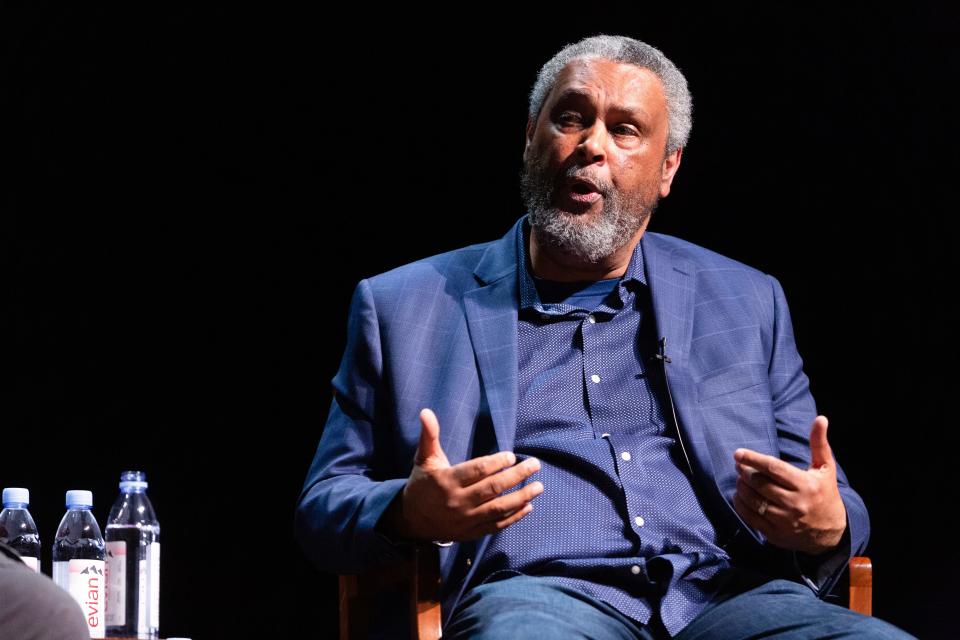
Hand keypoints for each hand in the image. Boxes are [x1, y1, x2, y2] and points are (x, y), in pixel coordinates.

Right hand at [390, 408, 543, 541]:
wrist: (413, 520)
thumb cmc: (422, 483)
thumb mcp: (423, 458)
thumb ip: (429, 435)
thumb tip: (426, 411)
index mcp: (446, 480)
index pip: (476, 471)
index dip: (496, 463)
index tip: (512, 456)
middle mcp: (457, 501)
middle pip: (492, 488)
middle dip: (516, 476)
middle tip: (535, 464)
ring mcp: (465, 519)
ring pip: (498, 508)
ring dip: (521, 497)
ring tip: (539, 486)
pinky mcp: (471, 532)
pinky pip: (496, 525)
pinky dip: (514, 517)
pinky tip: (529, 506)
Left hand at [733, 415, 846, 554]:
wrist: (831, 534)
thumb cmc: (825, 494)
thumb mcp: (825, 469)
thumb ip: (819, 443)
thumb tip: (820, 418)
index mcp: (806, 485)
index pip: (774, 469)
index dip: (753, 459)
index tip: (738, 453)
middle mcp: (795, 504)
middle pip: (760, 484)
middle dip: (744, 471)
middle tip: (738, 464)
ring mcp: (784, 521)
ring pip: (753, 500)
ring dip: (741, 486)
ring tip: (739, 477)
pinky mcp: (775, 534)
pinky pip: (750, 518)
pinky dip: (740, 504)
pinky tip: (739, 495)